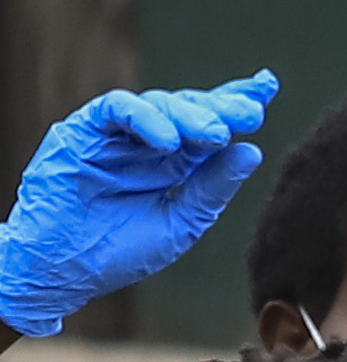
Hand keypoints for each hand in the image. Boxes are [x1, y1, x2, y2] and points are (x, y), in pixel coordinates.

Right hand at [0, 68, 274, 337]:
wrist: (64, 271)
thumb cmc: (119, 250)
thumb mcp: (181, 222)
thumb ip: (213, 188)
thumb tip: (252, 150)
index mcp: (174, 162)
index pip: (208, 124)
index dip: (234, 103)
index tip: (267, 90)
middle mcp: (146, 143)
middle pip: (188, 109)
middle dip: (221, 107)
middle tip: (251, 114)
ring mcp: (114, 136)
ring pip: (156, 103)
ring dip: (189, 114)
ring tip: (215, 134)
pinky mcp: (81, 132)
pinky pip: (115, 110)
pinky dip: (145, 118)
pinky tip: (169, 141)